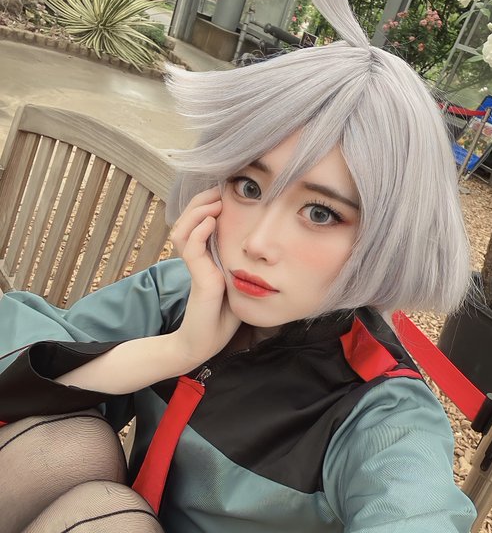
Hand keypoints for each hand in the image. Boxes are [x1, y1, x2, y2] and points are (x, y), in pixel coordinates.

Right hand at [169, 187, 240, 367]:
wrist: (206, 343)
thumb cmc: (225, 317)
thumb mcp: (239, 283)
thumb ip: (244, 264)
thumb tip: (267, 245)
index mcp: (206, 256)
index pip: (199, 221)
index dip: (207, 204)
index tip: (225, 191)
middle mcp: (197, 258)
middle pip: (187, 219)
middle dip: (200, 201)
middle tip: (219, 190)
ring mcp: (195, 267)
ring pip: (183, 229)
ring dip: (198, 212)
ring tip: (215, 203)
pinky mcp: (198, 278)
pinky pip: (191, 248)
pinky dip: (199, 232)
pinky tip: (211, 222)